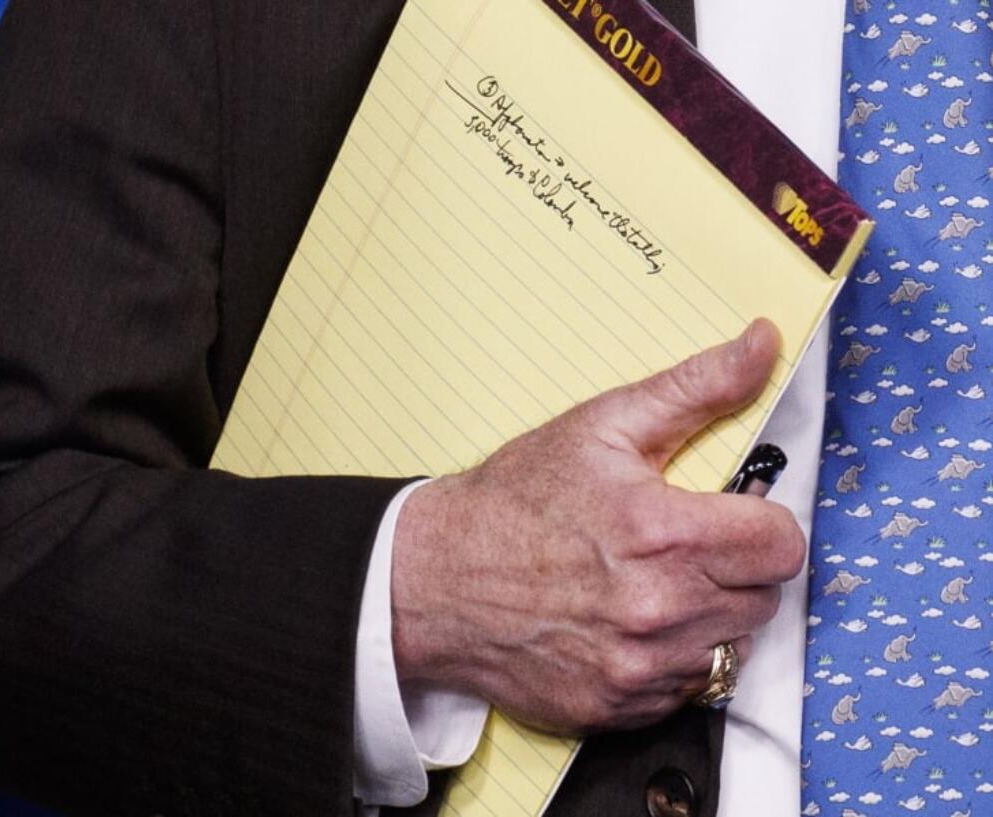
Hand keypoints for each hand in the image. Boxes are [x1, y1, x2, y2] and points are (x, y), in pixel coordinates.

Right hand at [389, 319, 804, 732]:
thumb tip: (762, 343)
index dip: (762, 524)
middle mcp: (659, 609)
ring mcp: (638, 667)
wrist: (433, 579)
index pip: (783, 544)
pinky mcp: (618, 707)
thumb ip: (696, 387)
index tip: (731, 517)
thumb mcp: (601, 426)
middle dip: (733, 568)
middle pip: (763, 597)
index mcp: (664, 533)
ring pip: (730, 646)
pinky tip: (625, 625)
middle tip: (679, 548)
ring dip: (706, 617)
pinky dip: (668, 658)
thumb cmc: (512, 501)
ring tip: (648, 586)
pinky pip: (685, 687)